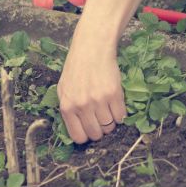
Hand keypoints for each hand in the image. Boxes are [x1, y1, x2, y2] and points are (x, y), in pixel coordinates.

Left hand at [57, 23, 126, 143]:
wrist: (92, 49)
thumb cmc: (76, 69)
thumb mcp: (63, 90)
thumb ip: (68, 109)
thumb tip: (77, 128)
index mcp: (67, 107)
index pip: (79, 137)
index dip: (87, 136)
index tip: (91, 130)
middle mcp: (82, 106)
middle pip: (96, 133)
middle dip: (100, 130)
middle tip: (101, 119)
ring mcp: (99, 100)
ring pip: (110, 126)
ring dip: (111, 121)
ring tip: (108, 110)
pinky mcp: (114, 94)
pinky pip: (121, 115)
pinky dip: (121, 114)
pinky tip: (116, 105)